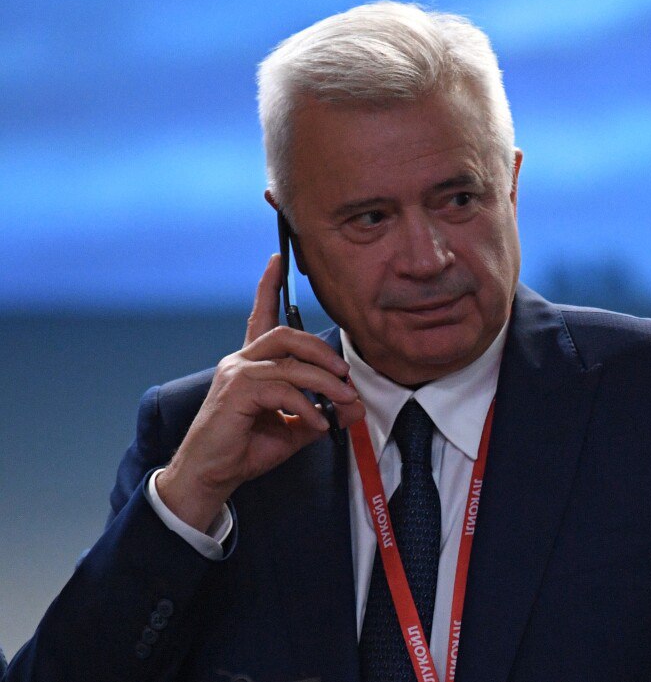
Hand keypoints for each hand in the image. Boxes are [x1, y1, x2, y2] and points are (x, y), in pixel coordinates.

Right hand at [157, 254, 364, 531]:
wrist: (210, 478)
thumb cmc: (245, 450)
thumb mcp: (292, 430)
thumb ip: (321, 413)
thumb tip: (354, 405)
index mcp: (250, 364)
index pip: (259, 316)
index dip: (268, 286)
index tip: (277, 259)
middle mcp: (240, 362)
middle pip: (286, 334)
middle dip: (322, 351)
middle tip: (345, 374)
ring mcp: (236, 374)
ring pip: (291, 363)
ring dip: (325, 382)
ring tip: (343, 402)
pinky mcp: (237, 393)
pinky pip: (284, 390)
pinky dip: (307, 407)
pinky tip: (316, 423)